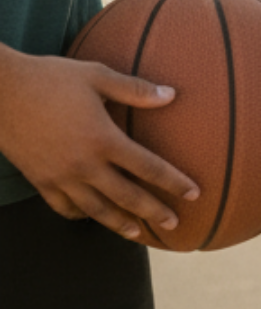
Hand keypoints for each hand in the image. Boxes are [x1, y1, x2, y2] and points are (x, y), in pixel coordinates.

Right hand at [0, 51, 199, 239]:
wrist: (0, 92)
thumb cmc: (51, 78)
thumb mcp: (97, 76)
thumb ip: (135, 89)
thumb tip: (172, 95)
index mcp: (102, 139)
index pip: (147, 167)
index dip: (173, 182)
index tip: (194, 193)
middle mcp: (83, 164)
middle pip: (126, 196)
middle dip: (153, 212)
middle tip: (174, 224)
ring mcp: (59, 177)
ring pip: (95, 209)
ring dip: (119, 222)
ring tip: (138, 232)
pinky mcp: (39, 180)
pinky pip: (64, 207)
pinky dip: (82, 215)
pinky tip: (93, 216)